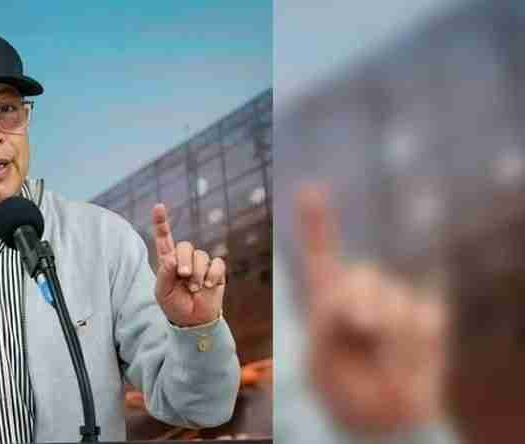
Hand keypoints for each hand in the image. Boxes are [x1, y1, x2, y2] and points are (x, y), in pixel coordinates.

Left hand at [152, 203, 225, 326]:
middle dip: (184, 261)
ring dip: (197, 273)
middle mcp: (184, 259)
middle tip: (183, 276)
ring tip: (194, 288)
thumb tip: (170, 258)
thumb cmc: (175, 306)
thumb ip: (164, 275)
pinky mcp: (216, 271)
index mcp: (168, 262)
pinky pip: (217, 263)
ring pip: (201, 255)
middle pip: (185, 246)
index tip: (158, 207)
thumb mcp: (162, 293)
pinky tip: (208, 286)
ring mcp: (201, 264)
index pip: (164, 239)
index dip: (161, 223)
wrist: (193, 321)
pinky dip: (212, 275)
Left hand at [297, 185, 446, 434]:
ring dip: (385, 333)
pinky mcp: (426, 318)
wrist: (379, 418)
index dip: (316, 222)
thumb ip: (330, 323)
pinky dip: (411, 345)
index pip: (320, 255)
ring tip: (377, 355)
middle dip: (359, 302)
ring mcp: (396, 301)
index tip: (310, 189)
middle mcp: (362, 292)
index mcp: (327, 298)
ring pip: (394, 299)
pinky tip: (402, 359)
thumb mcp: (320, 357)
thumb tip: (366, 309)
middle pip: (361, 276)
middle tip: (360, 332)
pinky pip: (422, 319)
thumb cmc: (343, 388)